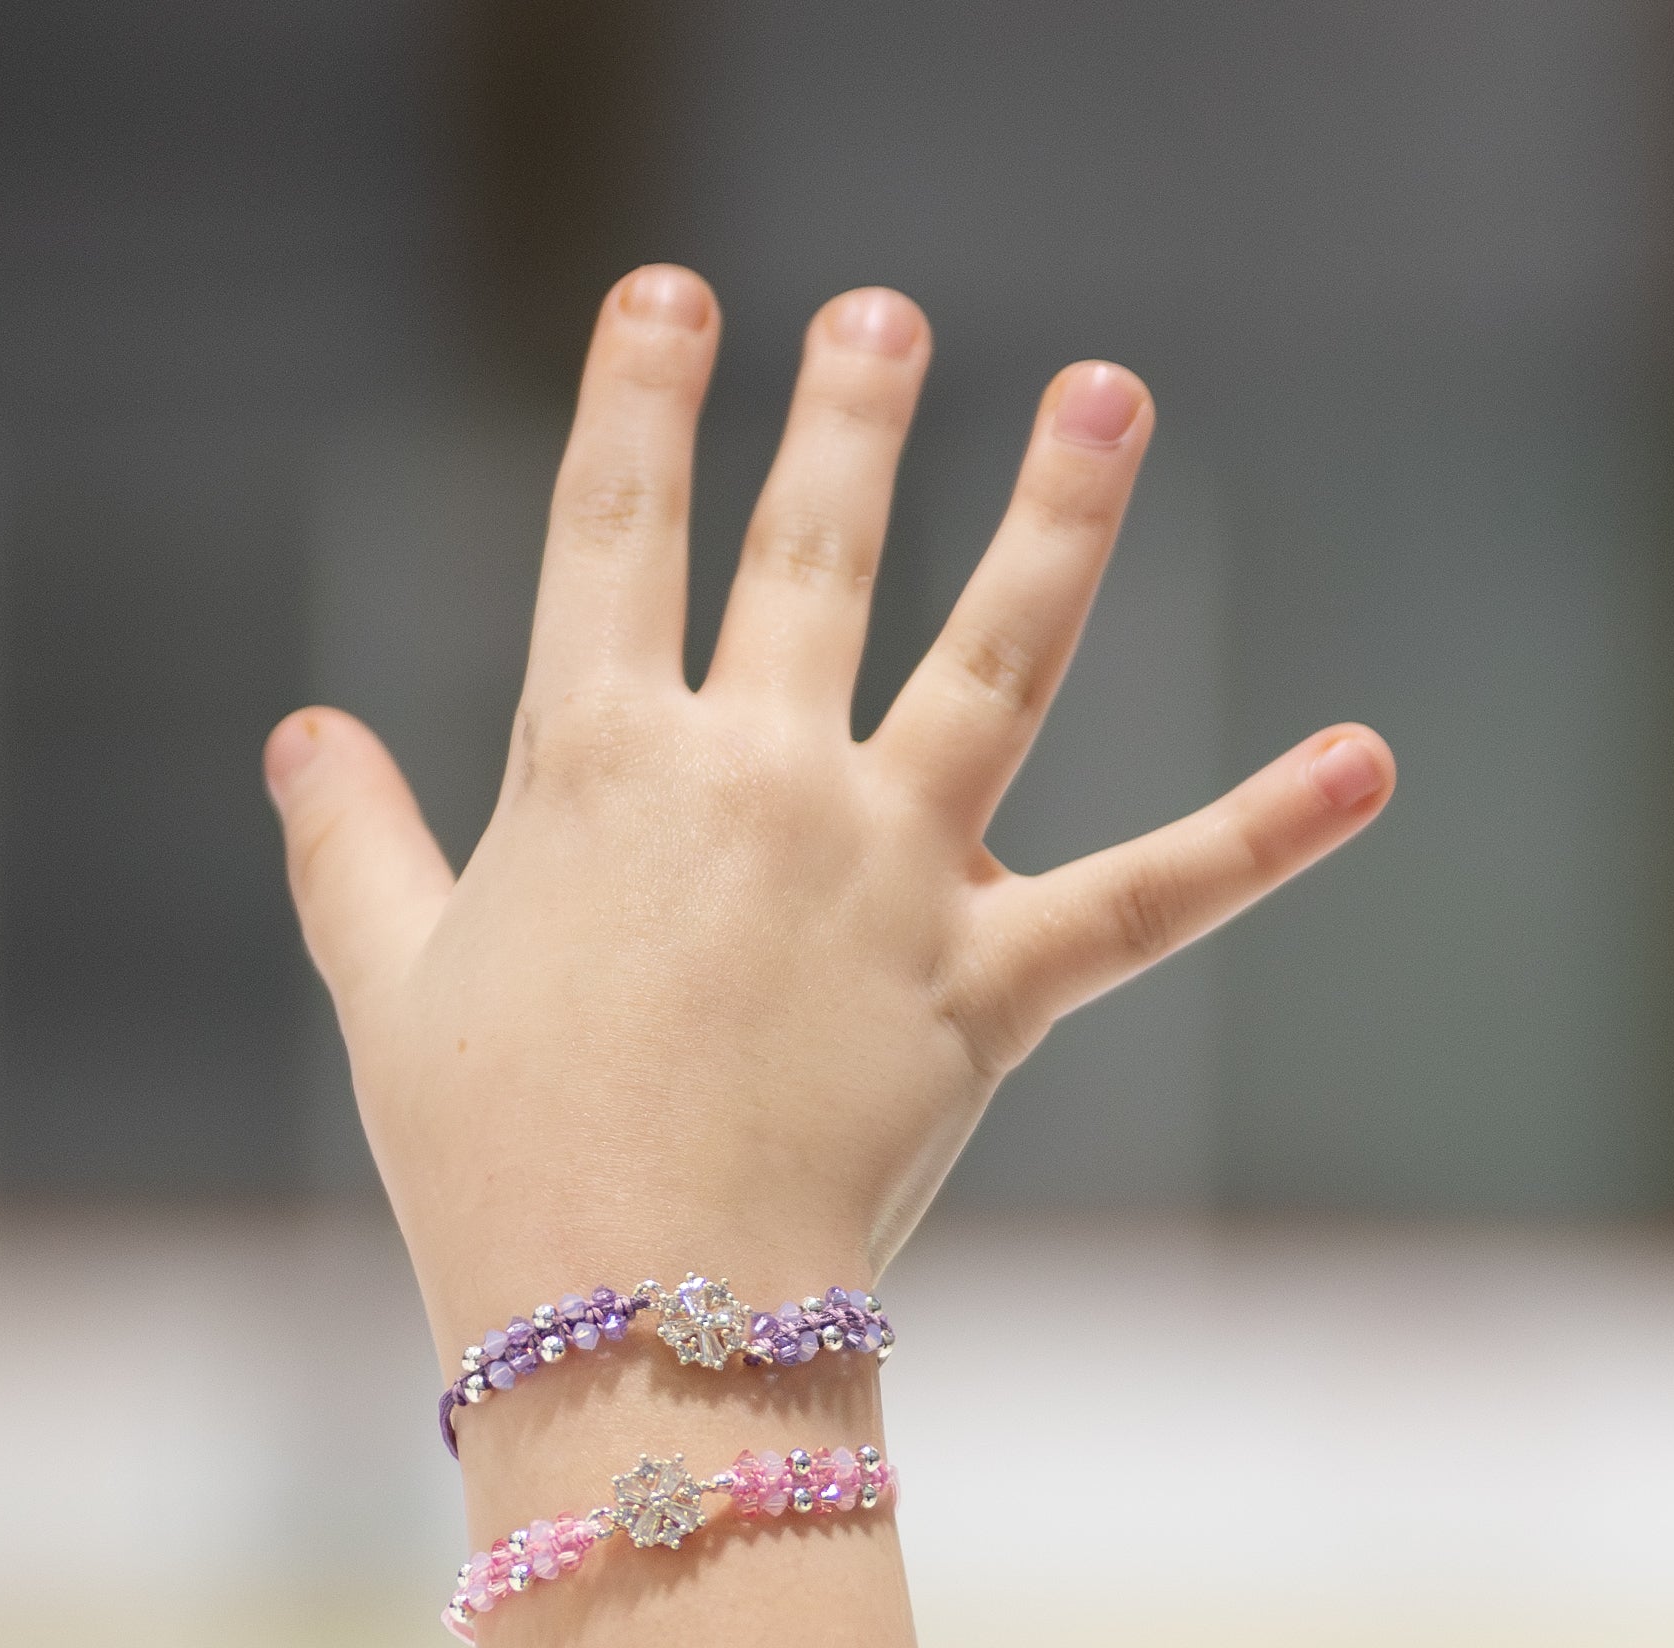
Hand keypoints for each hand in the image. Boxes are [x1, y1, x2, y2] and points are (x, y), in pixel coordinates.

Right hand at [268, 264, 1391, 1351]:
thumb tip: (302, 738)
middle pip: (811, 556)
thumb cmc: (491, 1167)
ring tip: (1105, 393)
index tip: (669, 300)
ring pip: (995, 658)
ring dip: (1059, 512)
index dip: (637, 405)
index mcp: (596, 767)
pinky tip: (1370, 760)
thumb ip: (352, 854)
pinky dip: (1264, 833)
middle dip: (844, 419)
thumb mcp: (392, 994)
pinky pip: (1151, 898)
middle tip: (878, 320)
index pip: (613, 536)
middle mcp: (754, 783)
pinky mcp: (988, 986)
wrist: (629, 1321)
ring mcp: (885, 875)